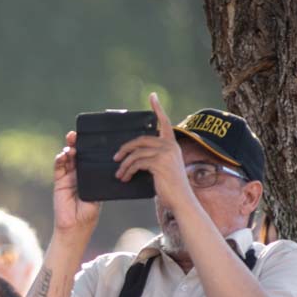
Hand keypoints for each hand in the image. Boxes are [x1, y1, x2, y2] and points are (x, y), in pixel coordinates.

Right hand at [51, 131, 101, 234]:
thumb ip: (96, 180)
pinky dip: (59, 160)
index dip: (88, 148)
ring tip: (71, 146)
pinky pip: (58, 168)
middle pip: (77, 155)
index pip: (89, 158)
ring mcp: (68, 177)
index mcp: (90, 176)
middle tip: (75, 135)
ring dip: (68, 150)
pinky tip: (62, 156)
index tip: (90, 138)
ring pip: (67, 159)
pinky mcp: (59, 181)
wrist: (76, 226)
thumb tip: (101, 163)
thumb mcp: (97, 194)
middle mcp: (79, 174)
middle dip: (76, 144)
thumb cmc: (89, 213)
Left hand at [112, 92, 193, 209]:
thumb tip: (135, 156)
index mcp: (172, 144)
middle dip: (125, 148)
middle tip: (115, 158)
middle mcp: (170, 145)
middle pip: (140, 139)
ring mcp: (165, 153)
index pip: (163, 122)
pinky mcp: (159, 162)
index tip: (152, 95)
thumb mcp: (163, 167)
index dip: (157, 108)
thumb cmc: (170, 187)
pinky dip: (127, 170)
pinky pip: (137, 162)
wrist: (181, 200)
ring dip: (124, 164)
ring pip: (136, 152)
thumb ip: (154, 157)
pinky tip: (124, 178)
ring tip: (118, 174)